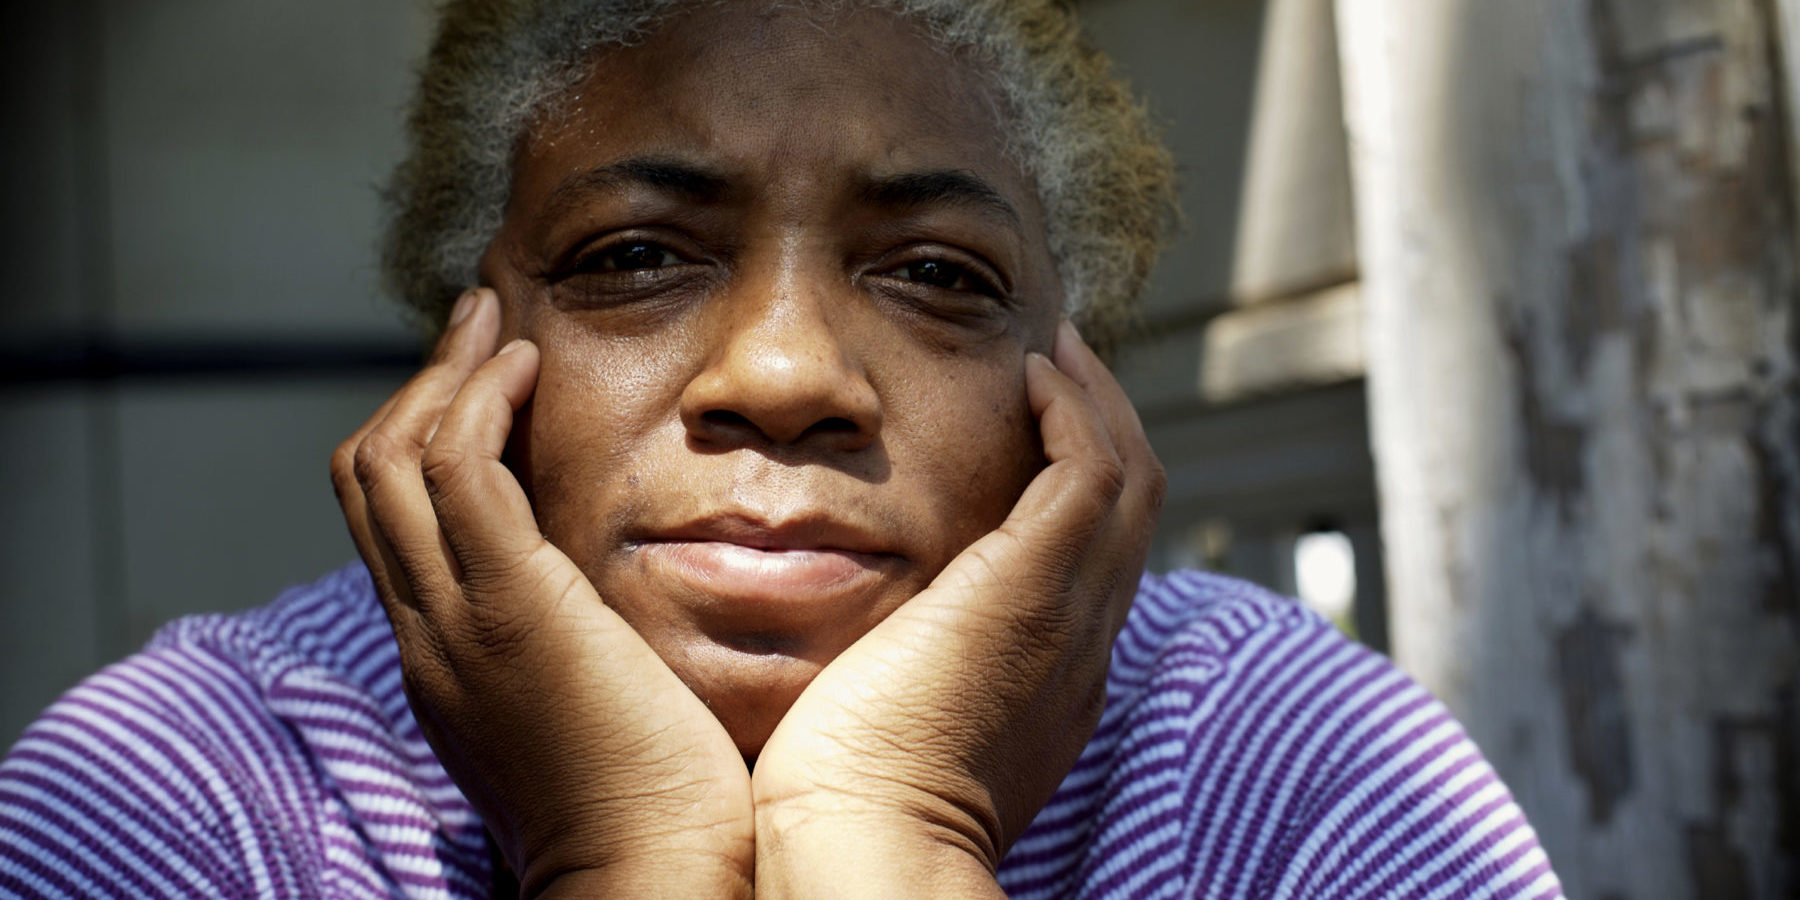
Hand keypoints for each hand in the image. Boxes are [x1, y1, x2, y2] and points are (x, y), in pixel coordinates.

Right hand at [329, 289, 754, 898]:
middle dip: (418, 388)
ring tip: (498, 323)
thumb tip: (610, 605)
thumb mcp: (584, 712)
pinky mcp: (507, 606)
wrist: (645, 871)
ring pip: (394, 460)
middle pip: (371, 478)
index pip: (396, 524)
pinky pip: (457, 471)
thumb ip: (572, 650)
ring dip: (443, 375)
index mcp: (444, 657)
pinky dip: (478, 402)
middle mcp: (428, 632)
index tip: (484, 383)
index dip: (425, 440)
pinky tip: (527, 364)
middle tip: (477, 328)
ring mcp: (455, 618)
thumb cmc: (648, 805)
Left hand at [751, 320, 1164, 895]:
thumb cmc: (846, 803)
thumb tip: (861, 642)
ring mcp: (1071, 615)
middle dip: (1102, 432)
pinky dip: (1075, 412)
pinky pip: (1091, 470)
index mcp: (1049, 683)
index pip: (1089, 564)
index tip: (1036, 435)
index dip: (1075, 494)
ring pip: (1127, 481)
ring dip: (1095, 406)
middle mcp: (1080, 646)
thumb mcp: (891, 723)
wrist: (868, 843)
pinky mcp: (1039, 586)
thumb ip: (898, 672)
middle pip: (1128, 513)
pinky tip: (1035, 371)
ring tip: (1055, 352)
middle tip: (1062, 367)